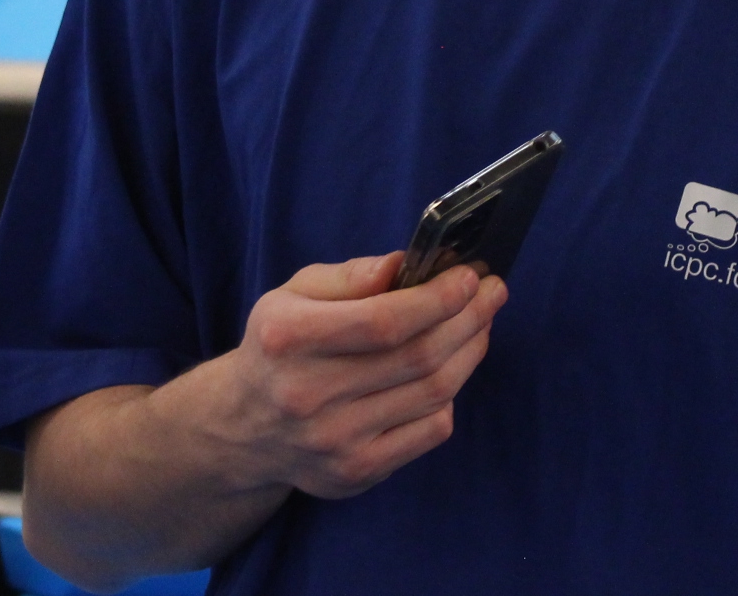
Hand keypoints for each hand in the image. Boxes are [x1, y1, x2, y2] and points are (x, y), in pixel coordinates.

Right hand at [214, 253, 507, 498]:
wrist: (244, 427)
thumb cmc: (281, 345)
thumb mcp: (294, 294)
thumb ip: (349, 276)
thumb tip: (405, 265)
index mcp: (287, 338)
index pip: (383, 321)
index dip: (438, 299)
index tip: (471, 276)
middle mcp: (307, 394)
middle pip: (417, 357)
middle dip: (468, 319)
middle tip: (493, 292)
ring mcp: (333, 441)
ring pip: (432, 393)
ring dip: (469, 352)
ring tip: (481, 323)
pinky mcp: (355, 473)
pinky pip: (429, 432)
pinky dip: (450, 396)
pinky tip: (452, 369)